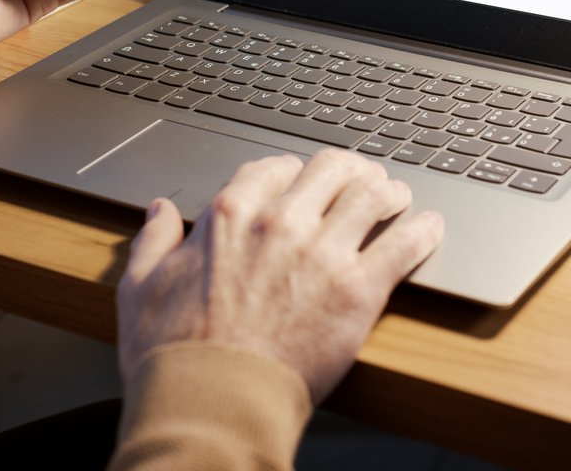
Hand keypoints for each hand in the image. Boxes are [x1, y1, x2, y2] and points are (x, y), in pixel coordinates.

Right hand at [117, 150, 444, 402]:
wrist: (212, 401)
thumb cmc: (174, 354)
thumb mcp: (141, 288)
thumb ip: (153, 243)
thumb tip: (159, 213)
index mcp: (231, 214)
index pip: (274, 168)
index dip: (292, 170)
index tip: (300, 178)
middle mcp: (281, 222)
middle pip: (332, 169)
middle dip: (350, 170)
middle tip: (361, 179)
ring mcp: (324, 252)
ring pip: (374, 195)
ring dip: (390, 191)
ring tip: (399, 197)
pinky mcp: (359, 289)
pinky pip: (404, 243)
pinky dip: (423, 230)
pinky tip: (429, 227)